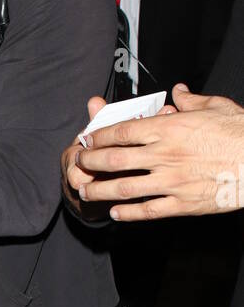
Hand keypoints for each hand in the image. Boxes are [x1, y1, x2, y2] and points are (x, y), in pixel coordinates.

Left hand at [70, 84, 243, 219]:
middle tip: (79, 163)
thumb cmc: (241, 134)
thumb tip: (180, 93)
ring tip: (86, 191)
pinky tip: (116, 213)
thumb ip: (192, 101)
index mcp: (170, 128)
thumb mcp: (217, 107)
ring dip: (100, 190)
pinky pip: (147, 210)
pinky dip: (127, 213)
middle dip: (90, 162)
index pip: (122, 131)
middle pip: (114, 159)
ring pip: (124, 187)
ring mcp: (171, 181)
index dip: (99, 136)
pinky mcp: (181, 203)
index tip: (88, 139)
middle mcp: (164, 155)